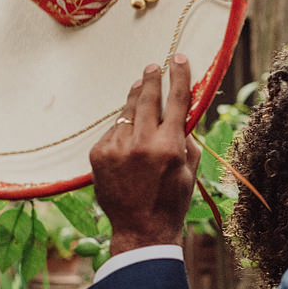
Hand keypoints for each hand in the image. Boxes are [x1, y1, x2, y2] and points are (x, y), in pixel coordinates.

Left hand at [88, 56, 201, 256]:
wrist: (140, 230)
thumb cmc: (171, 202)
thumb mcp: (188, 170)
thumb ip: (186, 139)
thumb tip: (182, 112)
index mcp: (169, 147)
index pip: (176, 100)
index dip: (179, 76)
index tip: (179, 58)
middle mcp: (141, 144)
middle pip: (147, 98)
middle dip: (152, 79)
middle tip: (153, 66)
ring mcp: (116, 148)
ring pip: (127, 113)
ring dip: (135, 99)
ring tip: (141, 87)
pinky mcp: (99, 154)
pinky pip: (113, 132)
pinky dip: (122, 130)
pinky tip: (129, 136)